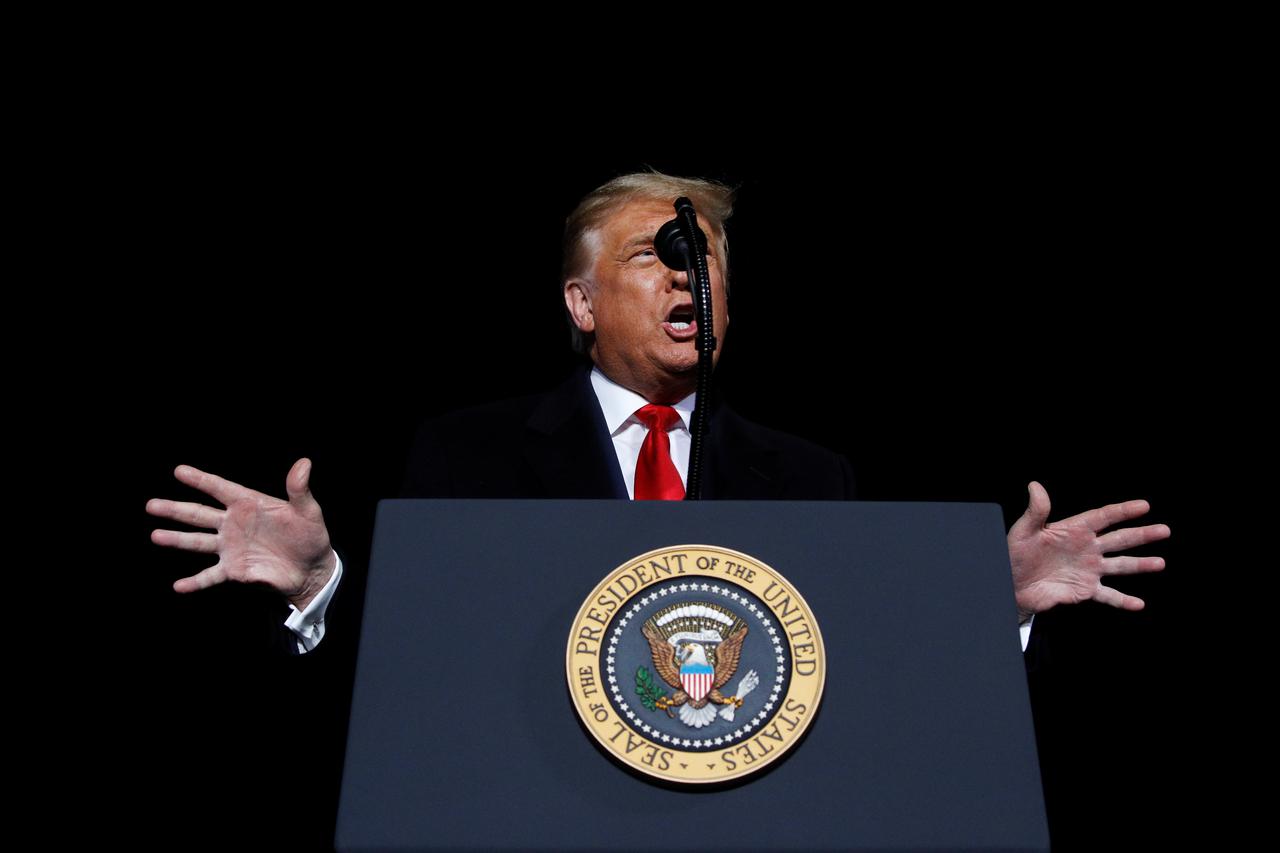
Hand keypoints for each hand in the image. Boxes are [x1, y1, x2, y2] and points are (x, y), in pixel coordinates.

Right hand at [147, 458, 337, 609]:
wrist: (312, 569)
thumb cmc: (310, 536)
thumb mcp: (308, 512)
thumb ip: (299, 489)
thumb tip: (304, 463)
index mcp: (248, 504)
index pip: (220, 488)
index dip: (200, 479)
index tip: (179, 471)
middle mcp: (234, 524)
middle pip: (199, 514)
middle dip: (176, 510)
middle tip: (151, 505)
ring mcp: (231, 547)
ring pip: (198, 542)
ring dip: (176, 540)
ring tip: (155, 535)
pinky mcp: (234, 570)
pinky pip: (210, 576)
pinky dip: (195, 581)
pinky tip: (178, 585)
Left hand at [1007, 481, 1168, 621]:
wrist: (1010, 585)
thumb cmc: (1014, 555)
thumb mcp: (1023, 531)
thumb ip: (1035, 511)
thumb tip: (1035, 486)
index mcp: (1073, 530)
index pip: (1103, 517)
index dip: (1123, 511)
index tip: (1144, 505)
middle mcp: (1086, 549)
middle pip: (1119, 539)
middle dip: (1142, 535)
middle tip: (1164, 530)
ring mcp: (1088, 570)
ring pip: (1120, 565)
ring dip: (1140, 565)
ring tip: (1160, 563)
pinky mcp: (1085, 590)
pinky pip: (1108, 595)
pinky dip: (1123, 600)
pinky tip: (1139, 604)